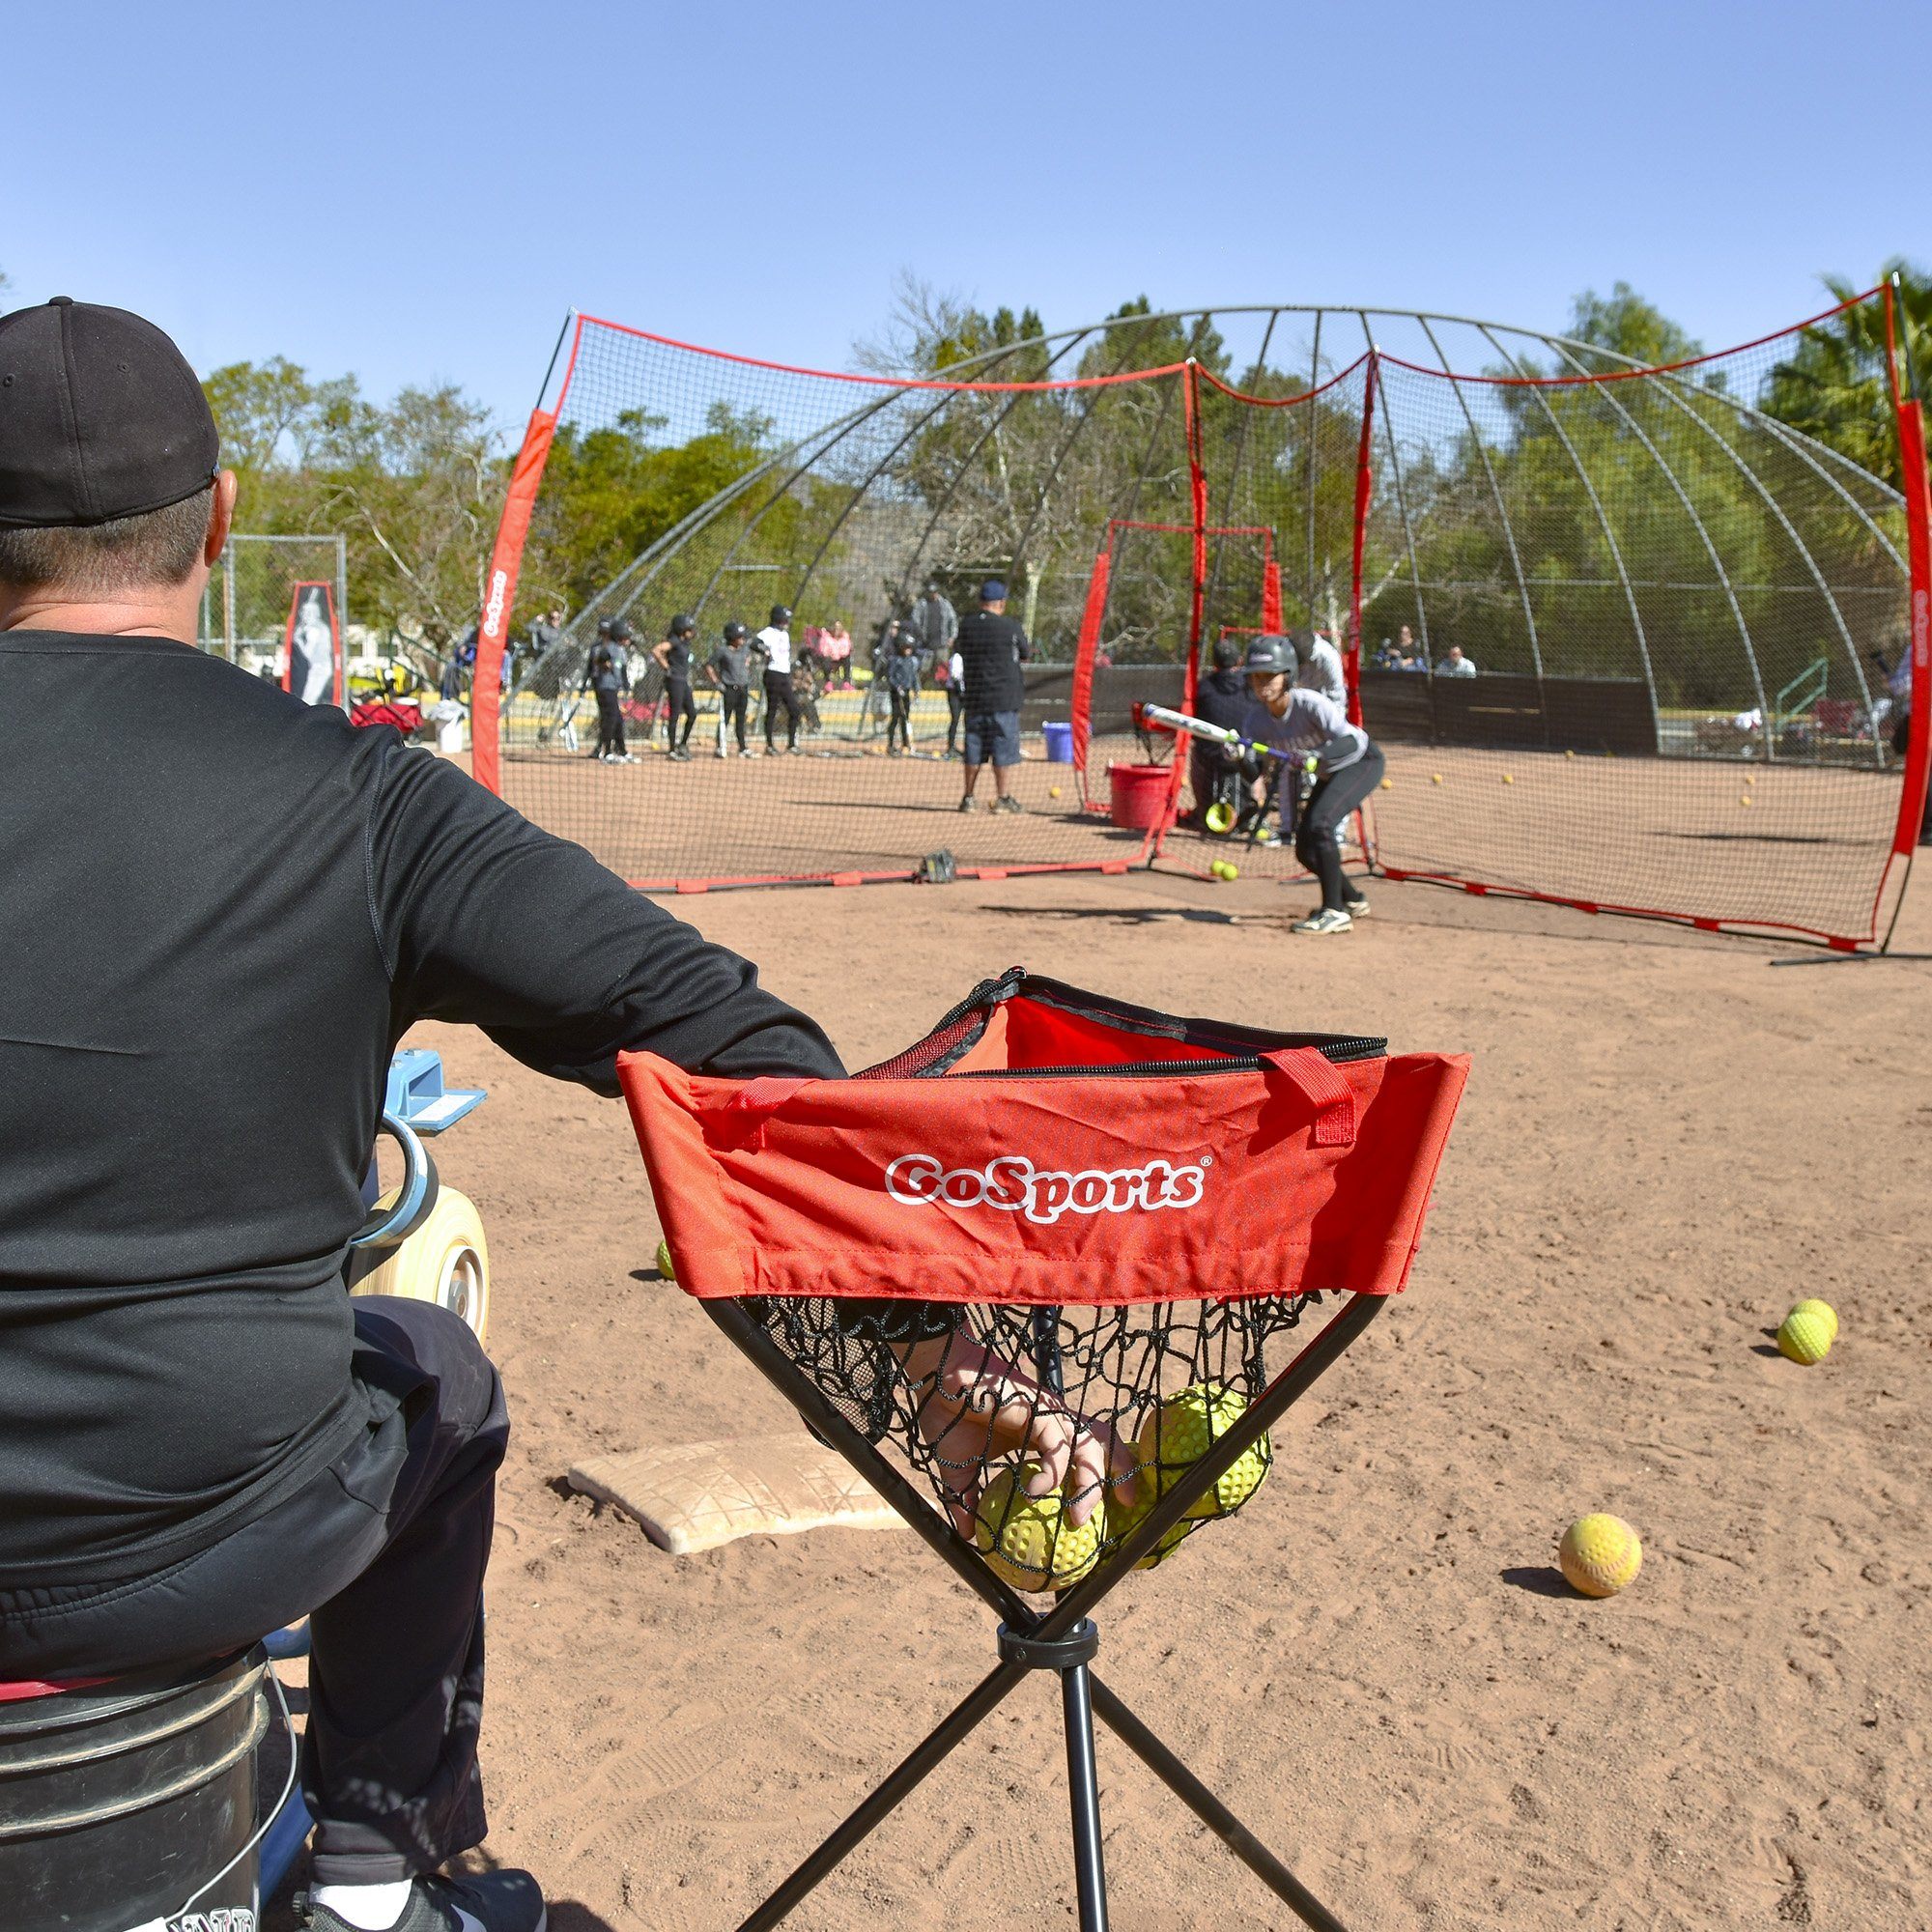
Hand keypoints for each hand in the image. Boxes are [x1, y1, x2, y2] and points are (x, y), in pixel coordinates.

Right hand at [896, 1327, 1137, 1536]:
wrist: (936, 1381)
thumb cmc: (949, 1416)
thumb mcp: (959, 1469)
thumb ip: (967, 1500)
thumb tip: (967, 1538)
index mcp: (1041, 1436)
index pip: (1082, 1455)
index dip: (1098, 1478)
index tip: (1104, 1510)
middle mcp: (1053, 1424)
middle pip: (1100, 1447)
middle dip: (1117, 1477)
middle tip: (1114, 1511)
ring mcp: (1049, 1415)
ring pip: (1089, 1444)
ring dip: (1091, 1481)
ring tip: (1080, 1516)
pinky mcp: (1038, 1410)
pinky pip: (1055, 1444)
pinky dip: (1052, 1472)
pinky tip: (1035, 1492)